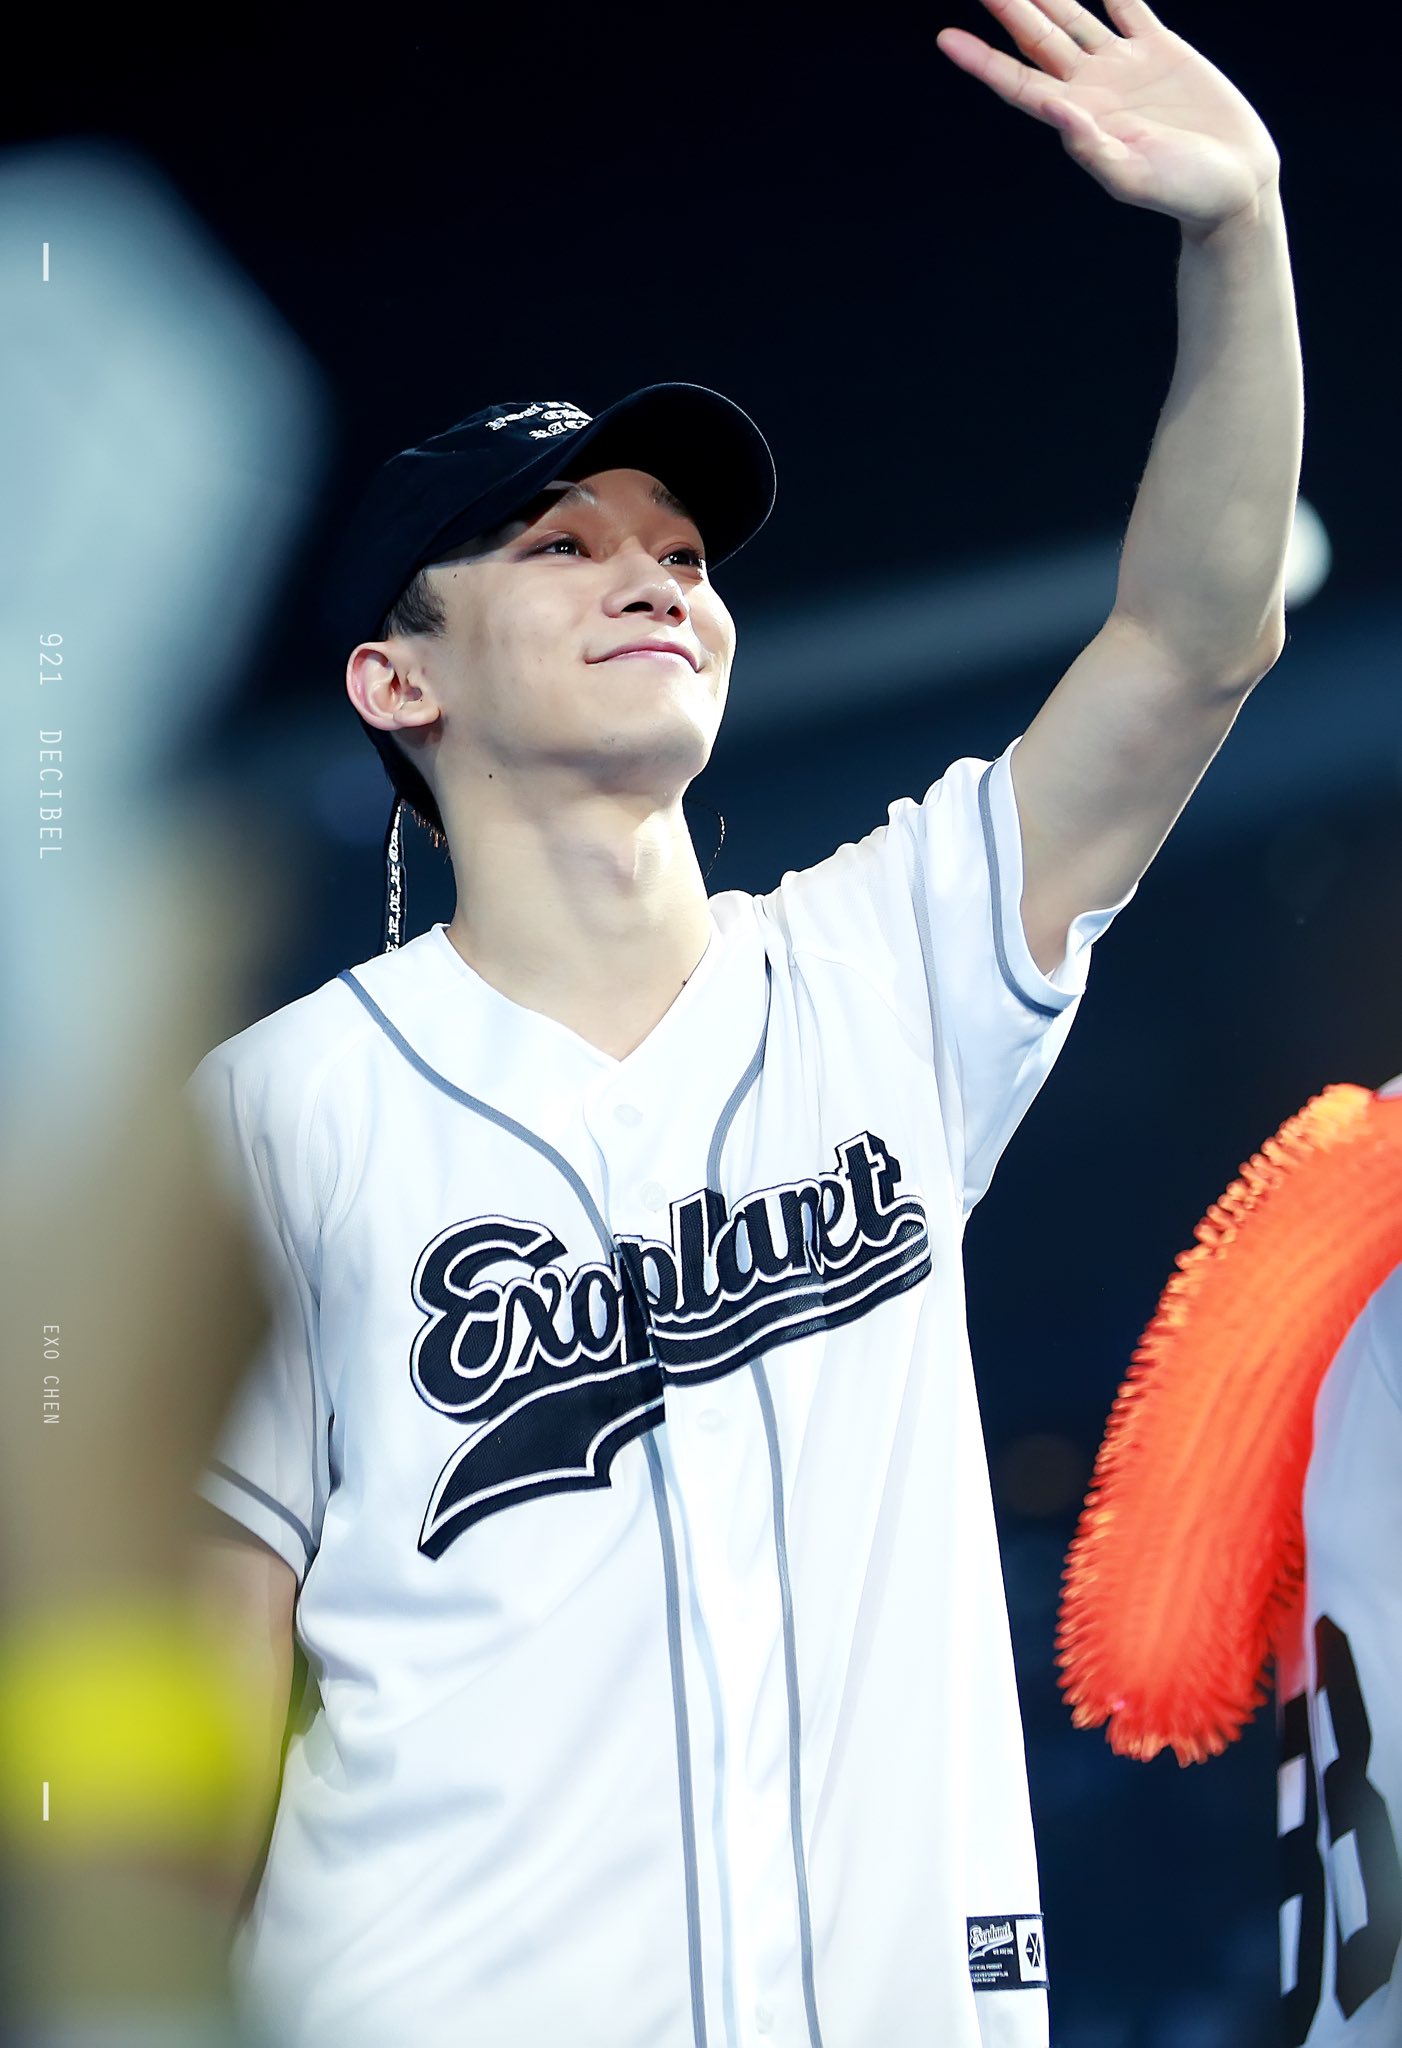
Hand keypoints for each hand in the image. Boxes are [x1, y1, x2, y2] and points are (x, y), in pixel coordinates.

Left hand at [937, 0, 1279, 234]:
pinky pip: (1128, 4)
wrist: (1234, 184)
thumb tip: (1051, 106)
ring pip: (1075, 16)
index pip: (1017, 82)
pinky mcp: (1161, 49)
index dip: (982, 60)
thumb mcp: (1132, 176)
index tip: (946, 37)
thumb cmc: (1182, 192)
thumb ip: (1089, 146)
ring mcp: (1124, 65)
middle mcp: (1092, 88)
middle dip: (1010, 8)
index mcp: (1077, 119)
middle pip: (1038, 39)